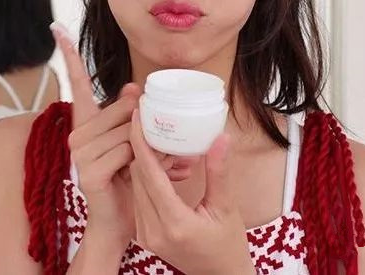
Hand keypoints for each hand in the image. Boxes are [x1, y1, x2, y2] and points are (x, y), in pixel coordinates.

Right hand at [51, 23, 138, 247]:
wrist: (120, 222)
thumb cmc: (129, 180)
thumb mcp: (133, 144)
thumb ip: (133, 118)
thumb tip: (136, 88)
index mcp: (87, 123)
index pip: (76, 83)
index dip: (69, 56)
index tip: (56, 28)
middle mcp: (78, 134)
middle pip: (121, 109)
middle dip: (146, 125)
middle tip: (160, 145)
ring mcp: (81, 153)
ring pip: (128, 131)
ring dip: (150, 146)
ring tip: (158, 162)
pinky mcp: (89, 172)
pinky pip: (126, 151)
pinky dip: (144, 160)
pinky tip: (142, 172)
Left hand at [129, 109, 254, 274]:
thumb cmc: (228, 246)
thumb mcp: (227, 208)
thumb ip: (219, 172)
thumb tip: (220, 137)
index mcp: (176, 223)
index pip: (149, 174)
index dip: (140, 143)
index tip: (137, 117)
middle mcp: (154, 230)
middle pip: (138, 177)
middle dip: (144, 148)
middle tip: (154, 125)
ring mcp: (146, 234)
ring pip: (136, 186)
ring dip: (145, 163)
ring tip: (162, 144)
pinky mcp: (144, 235)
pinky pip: (139, 198)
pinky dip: (146, 180)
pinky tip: (162, 168)